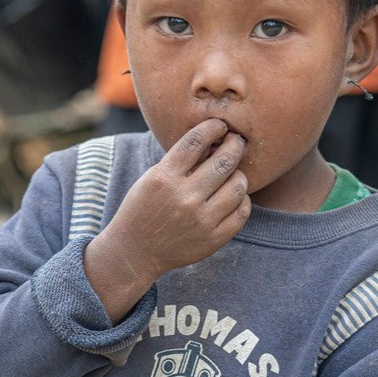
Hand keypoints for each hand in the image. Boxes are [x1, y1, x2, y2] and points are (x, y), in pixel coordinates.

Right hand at [83, 120, 250, 320]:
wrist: (136, 251)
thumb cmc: (144, 208)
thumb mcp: (152, 178)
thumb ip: (180, 161)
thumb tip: (215, 140)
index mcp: (164, 178)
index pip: (196, 141)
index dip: (213, 127)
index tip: (220, 125)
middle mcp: (184, 198)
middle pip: (224, 161)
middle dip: (235, 145)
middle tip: (237, 142)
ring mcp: (201, 220)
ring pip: (238, 186)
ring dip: (239, 174)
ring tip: (234, 173)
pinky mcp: (213, 239)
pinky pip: (241, 212)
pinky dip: (242, 200)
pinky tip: (234, 196)